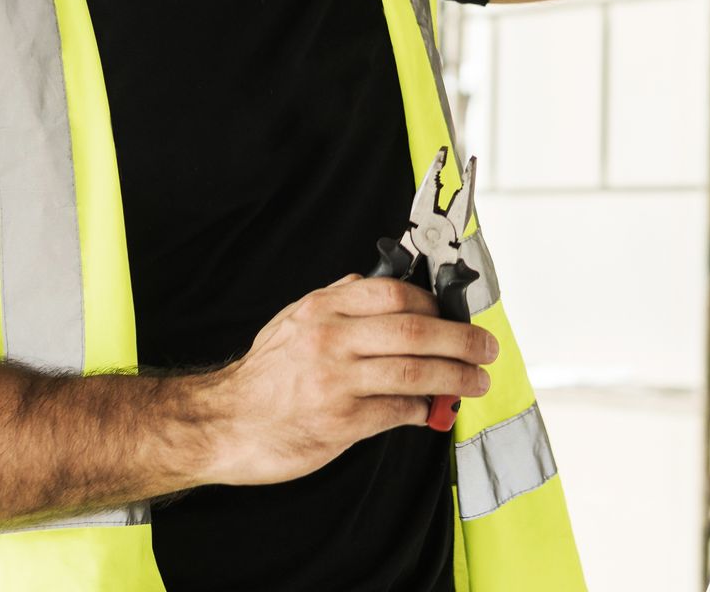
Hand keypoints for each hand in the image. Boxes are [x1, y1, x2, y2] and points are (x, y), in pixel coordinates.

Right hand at [206, 274, 497, 485]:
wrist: (223, 422)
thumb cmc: (264, 375)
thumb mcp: (294, 321)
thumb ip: (339, 301)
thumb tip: (384, 286)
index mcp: (324, 309)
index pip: (397, 294)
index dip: (437, 305)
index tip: (456, 315)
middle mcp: (332, 339)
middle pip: (417, 332)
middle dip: (463, 341)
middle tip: (486, 348)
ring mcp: (336, 382)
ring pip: (416, 372)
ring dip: (456, 377)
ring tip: (477, 381)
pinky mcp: (340, 422)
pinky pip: (398, 412)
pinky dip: (423, 409)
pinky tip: (433, 409)